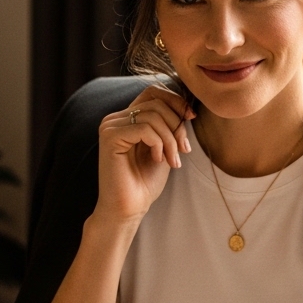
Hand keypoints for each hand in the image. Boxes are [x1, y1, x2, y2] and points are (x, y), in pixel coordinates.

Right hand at [95, 84, 194, 223]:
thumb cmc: (145, 183)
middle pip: (156, 102)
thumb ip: (170, 125)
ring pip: (153, 115)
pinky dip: (158, 143)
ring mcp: (110, 126)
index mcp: (127, 118)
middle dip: (177, 125)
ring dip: (170, 139)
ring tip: (173, 160)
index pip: (153, 93)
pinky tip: (158, 160)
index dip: (175, 101)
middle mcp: (115, 118)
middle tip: (183, 150)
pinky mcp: (110, 137)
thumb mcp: (164, 147)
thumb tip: (188, 105)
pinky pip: (144, 128)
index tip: (191, 118)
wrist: (129, 209)